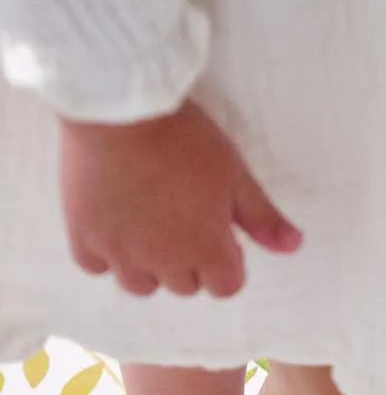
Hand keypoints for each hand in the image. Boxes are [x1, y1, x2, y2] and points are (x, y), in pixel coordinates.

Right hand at [58, 100, 300, 297]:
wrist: (119, 108)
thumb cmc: (186, 140)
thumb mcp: (235, 176)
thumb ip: (263, 218)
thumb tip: (294, 246)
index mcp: (207, 252)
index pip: (226, 287)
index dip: (226, 262)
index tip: (217, 232)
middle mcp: (164, 262)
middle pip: (184, 286)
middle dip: (189, 262)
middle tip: (180, 219)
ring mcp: (121, 250)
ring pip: (140, 285)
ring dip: (147, 266)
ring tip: (146, 228)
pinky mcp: (83, 232)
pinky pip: (94, 265)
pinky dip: (103, 254)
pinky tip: (111, 225)